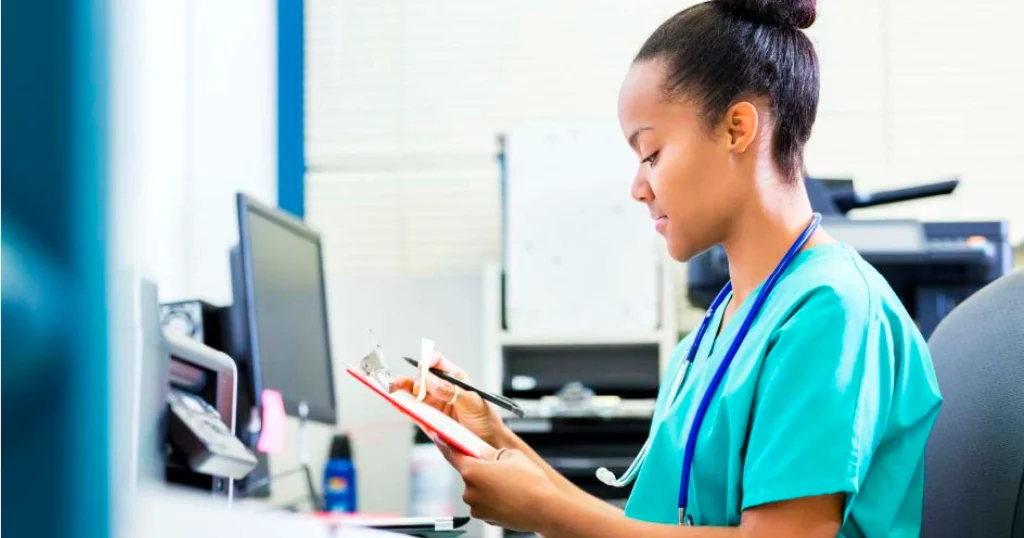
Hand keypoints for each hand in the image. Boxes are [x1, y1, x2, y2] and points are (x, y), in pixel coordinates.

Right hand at [392, 350, 506, 446]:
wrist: (488, 443)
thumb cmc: (485, 418)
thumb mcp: (471, 401)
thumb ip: (451, 391)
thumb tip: (430, 380)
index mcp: (454, 378)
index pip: (437, 362)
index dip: (428, 361)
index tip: (423, 367)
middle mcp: (441, 389)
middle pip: (421, 378)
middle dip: (413, 380)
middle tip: (414, 388)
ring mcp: (433, 404)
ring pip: (413, 394)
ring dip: (401, 391)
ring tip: (391, 389)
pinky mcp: (428, 420)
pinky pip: (413, 412)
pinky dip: (403, 407)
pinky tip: (397, 403)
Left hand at [434, 436, 562, 531]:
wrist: (545, 509)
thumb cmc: (531, 482)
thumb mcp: (511, 456)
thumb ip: (491, 453)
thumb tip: (483, 452)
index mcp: (473, 471)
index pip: (452, 454)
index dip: (445, 444)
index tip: (439, 438)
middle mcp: (470, 490)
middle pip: (469, 473)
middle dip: (480, 469)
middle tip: (499, 467)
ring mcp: (476, 506)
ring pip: (477, 489)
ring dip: (487, 485)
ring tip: (509, 484)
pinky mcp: (484, 517)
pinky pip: (484, 503)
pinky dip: (492, 499)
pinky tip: (509, 496)